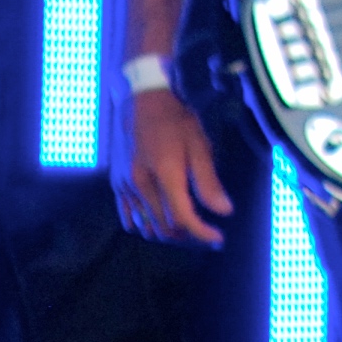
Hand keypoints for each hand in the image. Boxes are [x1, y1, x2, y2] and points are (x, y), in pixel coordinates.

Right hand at [113, 87, 233, 248]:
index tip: (218, 238)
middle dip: (189, 235)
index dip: (202, 233)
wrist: (141, 103)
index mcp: (165, 174)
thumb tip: (224, 211)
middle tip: (208, 233)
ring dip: (168, 233)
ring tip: (189, 228)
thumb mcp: (200, 146)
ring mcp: (125, 187)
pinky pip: (130, 219)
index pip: (182, 218)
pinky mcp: (117, 186)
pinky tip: (163, 221)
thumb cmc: (176, 121)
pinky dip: (148, 226)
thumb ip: (209, 181)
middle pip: (164, 228)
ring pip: (146, 227)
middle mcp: (140, 185)